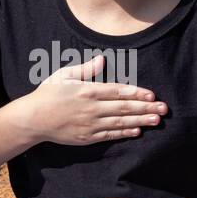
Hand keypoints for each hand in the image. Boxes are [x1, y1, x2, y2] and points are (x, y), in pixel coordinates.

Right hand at [18, 52, 166, 145]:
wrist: (32, 120)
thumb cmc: (47, 94)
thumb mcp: (63, 75)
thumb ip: (84, 69)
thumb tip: (102, 60)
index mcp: (87, 91)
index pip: (118, 91)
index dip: (137, 93)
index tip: (152, 95)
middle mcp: (91, 108)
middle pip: (124, 107)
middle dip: (146, 108)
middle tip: (164, 109)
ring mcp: (90, 125)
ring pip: (120, 122)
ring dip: (140, 121)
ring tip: (156, 121)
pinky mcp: (86, 138)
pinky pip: (110, 134)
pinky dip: (124, 132)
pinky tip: (137, 130)